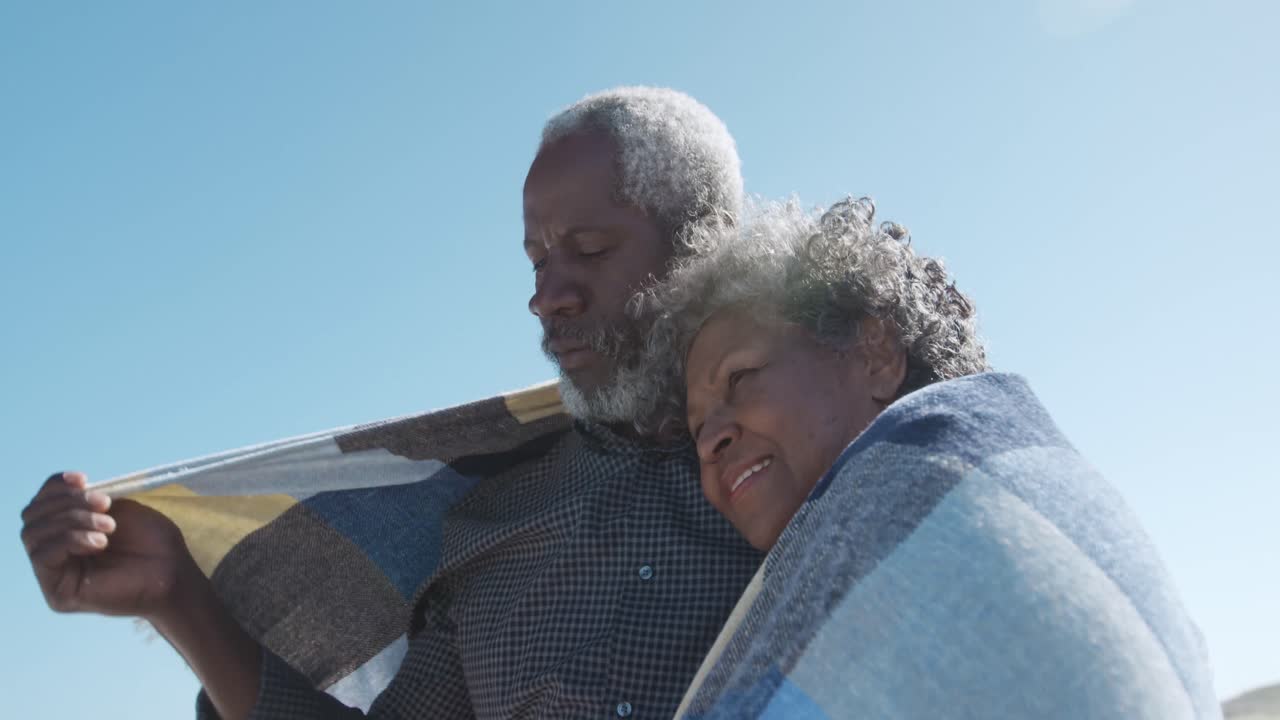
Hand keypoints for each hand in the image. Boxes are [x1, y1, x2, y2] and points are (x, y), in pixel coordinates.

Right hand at [20, 471, 201, 620]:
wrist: (172, 572)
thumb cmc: (152, 541)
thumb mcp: (116, 509)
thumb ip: (83, 500)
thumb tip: (60, 488)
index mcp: (66, 531)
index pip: (41, 503)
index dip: (56, 486)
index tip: (84, 479)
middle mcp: (54, 553)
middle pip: (33, 515)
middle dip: (69, 502)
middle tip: (105, 505)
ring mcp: (54, 574)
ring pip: (34, 533)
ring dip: (73, 520)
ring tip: (109, 526)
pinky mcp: (57, 593)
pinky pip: (42, 556)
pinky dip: (69, 540)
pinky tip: (99, 543)